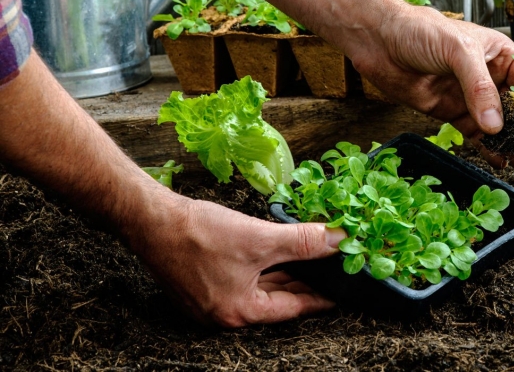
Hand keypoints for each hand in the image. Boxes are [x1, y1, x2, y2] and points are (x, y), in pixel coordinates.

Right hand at [128, 190, 344, 326]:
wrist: (150, 219)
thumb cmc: (198, 234)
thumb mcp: (260, 238)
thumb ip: (303, 242)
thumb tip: (338, 242)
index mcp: (240, 312)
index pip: (292, 308)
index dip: (320, 297)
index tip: (341, 291)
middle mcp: (224, 314)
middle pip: (276, 299)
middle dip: (304, 283)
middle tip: (331, 271)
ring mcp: (210, 301)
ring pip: (259, 288)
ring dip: (284, 273)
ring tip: (311, 260)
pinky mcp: (201, 283)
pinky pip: (243, 279)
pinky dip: (263, 267)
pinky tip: (277, 252)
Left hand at [349, 5, 513, 172]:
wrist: (379, 41)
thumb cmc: (419, 30)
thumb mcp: (458, 51)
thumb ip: (478, 87)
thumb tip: (495, 123)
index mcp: (498, 53)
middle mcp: (488, 76)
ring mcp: (469, 96)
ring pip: (498, 125)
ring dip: (511, 143)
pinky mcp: (451, 112)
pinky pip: (475, 134)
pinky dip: (488, 148)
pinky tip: (499, 161)